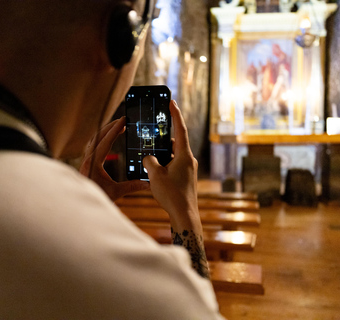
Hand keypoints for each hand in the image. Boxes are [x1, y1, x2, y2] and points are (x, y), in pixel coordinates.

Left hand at [80, 117, 149, 200]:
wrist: (80, 207)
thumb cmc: (96, 199)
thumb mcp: (116, 193)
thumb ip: (132, 186)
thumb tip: (148, 184)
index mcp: (93, 162)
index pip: (106, 141)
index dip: (115, 129)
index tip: (123, 120)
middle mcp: (87, 159)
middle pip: (98, 136)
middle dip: (110, 126)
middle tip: (122, 119)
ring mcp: (85, 160)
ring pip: (94, 139)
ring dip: (105, 131)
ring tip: (116, 126)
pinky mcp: (85, 163)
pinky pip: (92, 145)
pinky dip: (100, 138)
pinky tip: (106, 139)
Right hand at [142, 100, 198, 229]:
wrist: (184, 216)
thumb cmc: (172, 195)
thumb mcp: (155, 175)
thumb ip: (150, 161)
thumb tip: (149, 158)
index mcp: (184, 155)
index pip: (180, 129)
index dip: (176, 114)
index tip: (172, 102)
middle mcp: (189, 160)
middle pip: (175, 143)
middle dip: (163, 140)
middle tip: (153, 134)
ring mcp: (189, 170)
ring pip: (173, 156)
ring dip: (162, 155)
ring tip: (149, 158)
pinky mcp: (186, 179)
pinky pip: (174, 166)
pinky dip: (165, 165)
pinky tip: (154, 172)